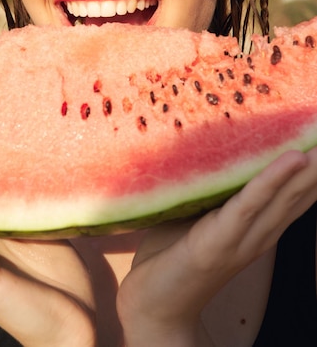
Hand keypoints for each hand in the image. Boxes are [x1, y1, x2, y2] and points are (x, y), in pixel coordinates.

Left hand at [117, 147, 316, 345]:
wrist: (153, 307)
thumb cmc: (170, 256)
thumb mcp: (196, 215)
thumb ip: (210, 188)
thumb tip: (209, 146)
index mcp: (255, 229)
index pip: (293, 196)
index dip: (311, 171)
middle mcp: (258, 235)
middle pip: (297, 194)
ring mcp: (242, 239)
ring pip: (283, 197)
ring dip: (309, 169)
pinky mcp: (220, 240)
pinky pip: (251, 204)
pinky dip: (273, 179)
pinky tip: (293, 158)